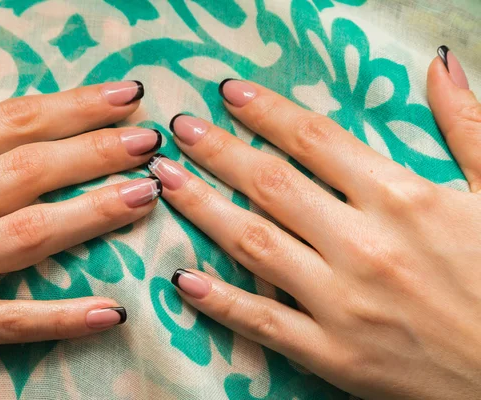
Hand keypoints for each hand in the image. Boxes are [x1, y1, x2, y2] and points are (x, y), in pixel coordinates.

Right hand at [0, 31, 161, 381]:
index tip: (126, 97)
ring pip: (29, 234)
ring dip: (94, 212)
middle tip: (150, 142)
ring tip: (147, 195)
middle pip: (29, 170)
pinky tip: (113, 311)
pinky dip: (64, 318)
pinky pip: (12, 321)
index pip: (11, 124)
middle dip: (96, 151)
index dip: (75, 107)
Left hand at [148, 47, 480, 398]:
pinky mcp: (332, 353)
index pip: (314, 140)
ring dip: (201, 206)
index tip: (229, 94)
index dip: (265, 112)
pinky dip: (218, 300)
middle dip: (218, 151)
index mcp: (402, 198)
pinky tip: (181, 277)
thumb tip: (438, 66)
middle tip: (180, 130)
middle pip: (270, 184)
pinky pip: (262, 320)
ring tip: (165, 180)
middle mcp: (362, 244)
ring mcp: (341, 302)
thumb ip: (468, 125)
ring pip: (253, 243)